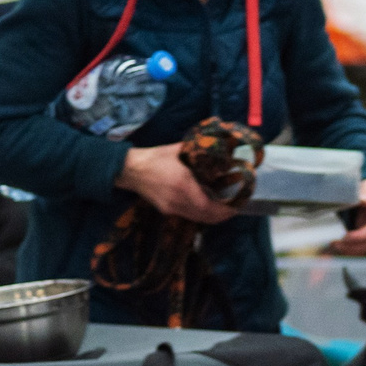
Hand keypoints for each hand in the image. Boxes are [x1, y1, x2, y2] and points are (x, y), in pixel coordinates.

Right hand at [117, 144, 235, 224]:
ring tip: (223, 209)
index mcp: (184, 185)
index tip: (236, 206)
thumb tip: (216, 147)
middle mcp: (178, 200)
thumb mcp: (178, 151)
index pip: (209, 206)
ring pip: (198, 219)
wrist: (129, 169)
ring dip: (212, 217)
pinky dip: (200, 215)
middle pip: (206, 217)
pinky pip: (188, 216)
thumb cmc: (154, 157)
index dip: (225, 210)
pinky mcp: (165, 210)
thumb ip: (197, 151)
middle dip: (222, 215)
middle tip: (233, 208)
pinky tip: (205, 207)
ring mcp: (171, 207)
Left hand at [325, 176, 365, 254]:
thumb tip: (363, 200)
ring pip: (364, 248)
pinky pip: (359, 248)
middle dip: (351, 246)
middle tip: (334, 243)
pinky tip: (335, 249)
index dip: (358, 236)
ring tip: (332, 246)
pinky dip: (348, 250)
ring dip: (349, 250)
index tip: (344, 236)